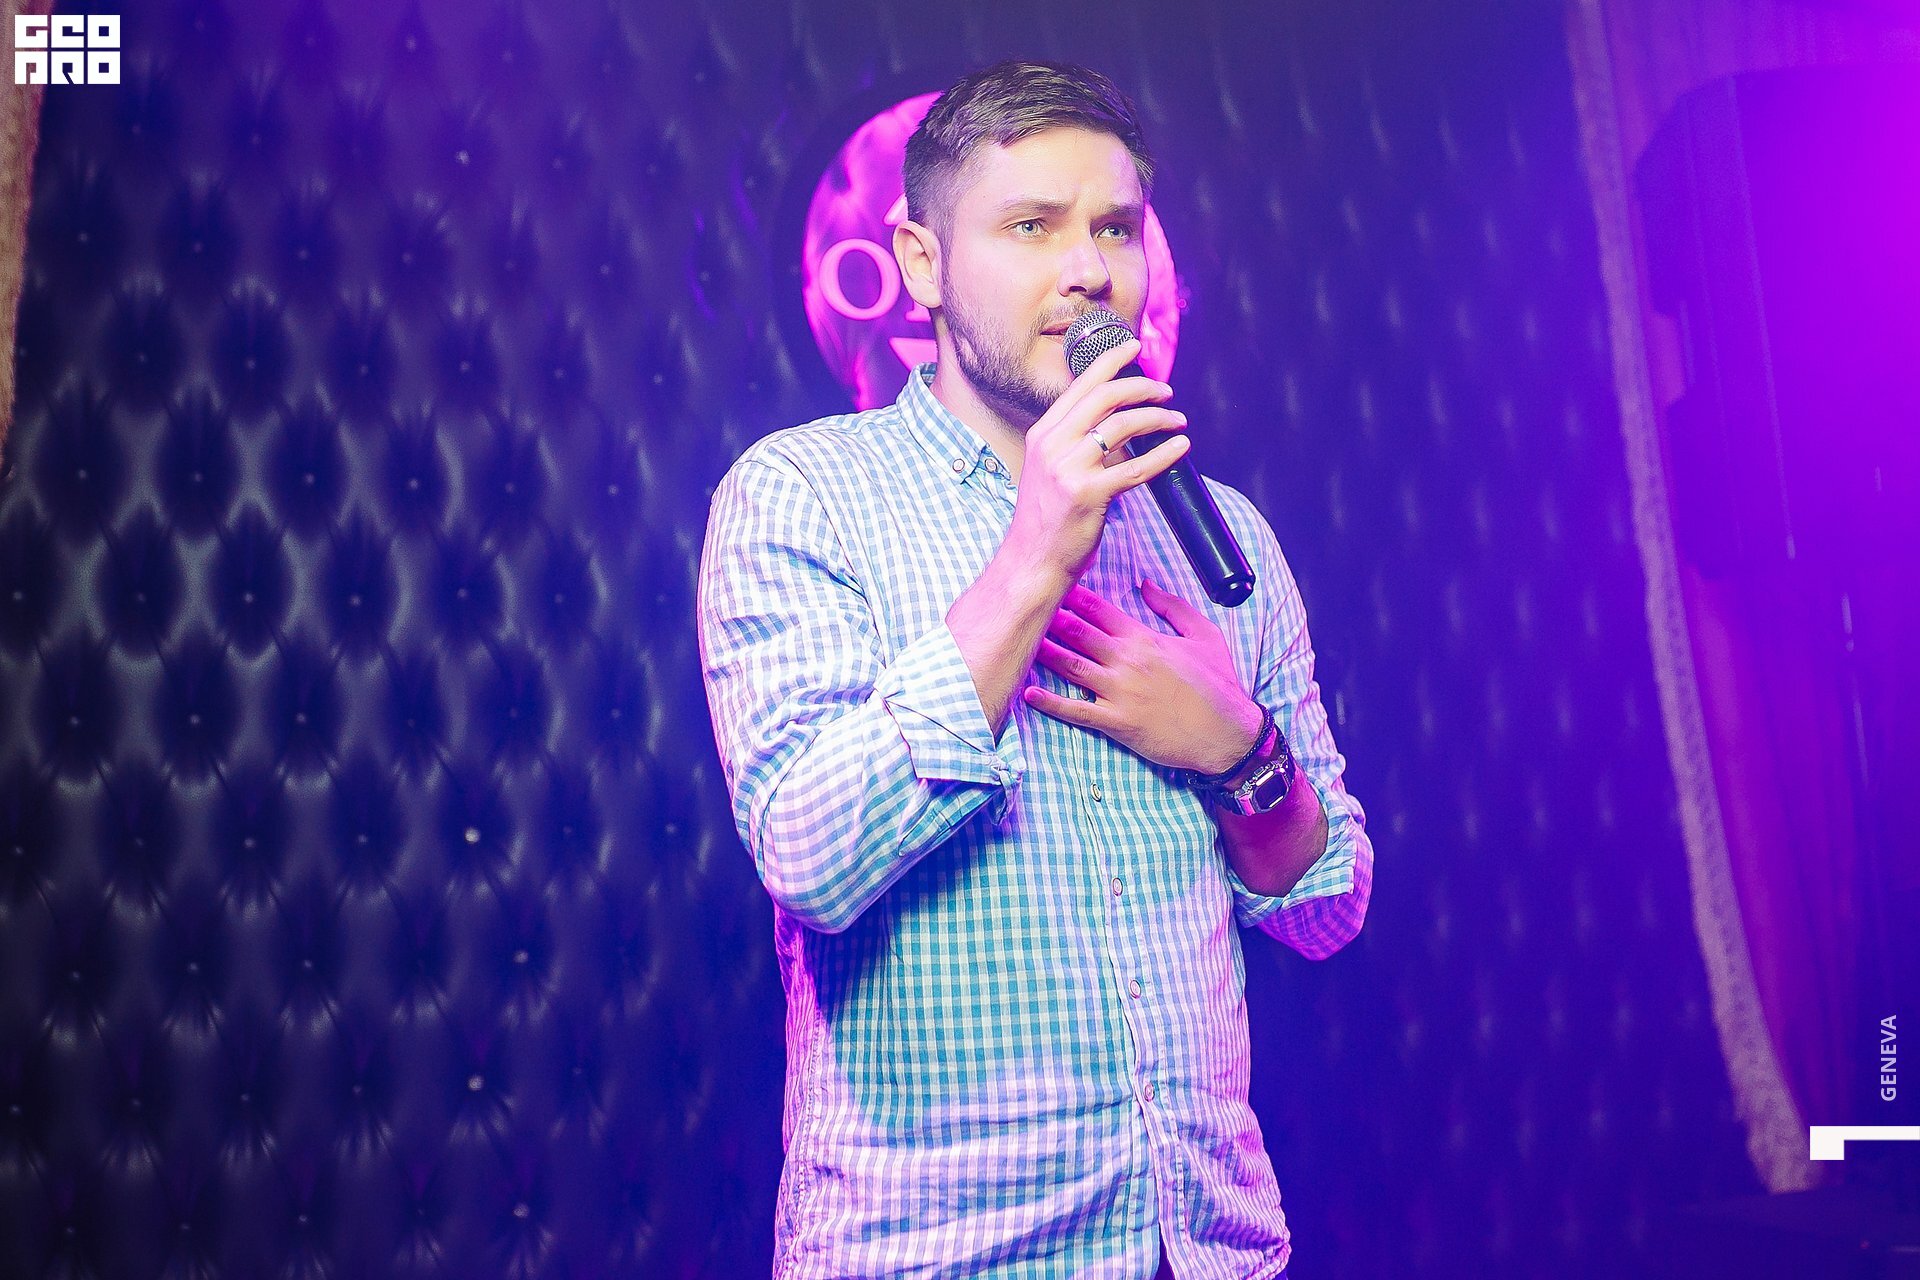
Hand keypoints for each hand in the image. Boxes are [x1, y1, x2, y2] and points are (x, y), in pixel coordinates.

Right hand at [1003, 338, 1191, 591]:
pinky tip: (1182, 448)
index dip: (1111, 361)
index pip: (1081, 385)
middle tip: (1167, 392)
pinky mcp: (1089, 494)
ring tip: (1177, 422)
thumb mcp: (1050, 471)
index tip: (1134, 347)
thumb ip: (1075, 445)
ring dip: (1158, 418)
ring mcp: (1069, 468)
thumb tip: (1118, 427)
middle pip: (1106, 396)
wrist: (1031, 562)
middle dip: (1143, 387)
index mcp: (1042, 435)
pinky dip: (1165, 455)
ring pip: (1123, 425)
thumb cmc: (1046, 522)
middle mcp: (1052, 445)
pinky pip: (1137, 467)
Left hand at [1024, 578, 1263, 774]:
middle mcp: (1127, 661)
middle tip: (1025, 607)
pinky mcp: (1117, 722)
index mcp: (1144, 638)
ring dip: (1045, 653)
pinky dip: (1051, 703)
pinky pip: (1077, 710)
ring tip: (1021, 641)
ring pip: (1071, 666)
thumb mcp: (1204, 634)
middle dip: (1050, 618)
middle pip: (1078, 633)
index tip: (1052, 585)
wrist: (1227, 733)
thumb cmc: (1218, 684)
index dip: (1072, 596)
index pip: (1099, 610)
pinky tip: (1029, 693)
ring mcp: (1119, 693)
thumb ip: (1173, 606)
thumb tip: (1144, 584)